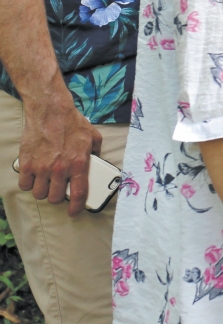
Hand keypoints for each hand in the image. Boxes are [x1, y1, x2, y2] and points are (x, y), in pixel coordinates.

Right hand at [18, 91, 101, 215]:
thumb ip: (96, 153)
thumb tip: (97, 163)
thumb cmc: (72, 123)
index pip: (79, 194)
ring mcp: (41, 167)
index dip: (77, 207)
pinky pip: (24, 184)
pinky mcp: (26, 163)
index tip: (74, 212)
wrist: (50, 111)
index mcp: (78, 163)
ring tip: (46, 183)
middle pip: (55, 198)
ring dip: (43, 191)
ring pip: (39, 194)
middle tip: (58, 190)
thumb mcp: (93, 137)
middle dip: (57, 197)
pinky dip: (28, 183)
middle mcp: (60, 168)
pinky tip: (33, 177)